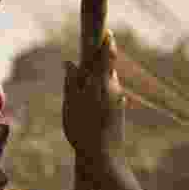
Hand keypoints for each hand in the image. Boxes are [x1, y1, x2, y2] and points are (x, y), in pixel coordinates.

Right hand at [62, 30, 127, 163]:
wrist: (103, 157)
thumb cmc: (82, 131)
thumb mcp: (70, 105)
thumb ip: (71, 82)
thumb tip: (70, 63)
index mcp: (100, 83)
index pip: (105, 56)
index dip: (106, 43)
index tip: (107, 32)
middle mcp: (113, 89)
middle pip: (107, 68)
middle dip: (100, 63)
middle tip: (90, 62)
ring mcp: (117, 100)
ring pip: (107, 83)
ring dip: (98, 80)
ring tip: (84, 87)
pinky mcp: (118, 111)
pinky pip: (108, 95)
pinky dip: (100, 94)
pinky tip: (91, 106)